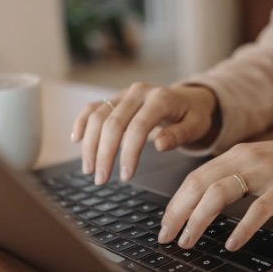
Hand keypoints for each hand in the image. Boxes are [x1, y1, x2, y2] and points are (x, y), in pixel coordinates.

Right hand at [71, 82, 219, 184]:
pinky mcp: (116, 98)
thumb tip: (160, 144)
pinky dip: (82, 122)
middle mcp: (139, 92)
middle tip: (101, 179)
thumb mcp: (196, 126)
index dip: (129, 153)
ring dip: (90, 144)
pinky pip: (93, 107)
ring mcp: (124, 94)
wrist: (189, 99)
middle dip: (104, 154)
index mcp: (160, 98)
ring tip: (89, 169)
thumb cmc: (193, 115)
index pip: (138, 128)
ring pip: (98, 116)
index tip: (126, 176)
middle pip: (113, 123)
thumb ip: (179, 135)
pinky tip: (76, 139)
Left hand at [158, 131, 272, 250]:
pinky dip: (242, 228)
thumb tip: (200, 207)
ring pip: (220, 193)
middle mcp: (246, 159)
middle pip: (200, 184)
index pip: (194, 178)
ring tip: (189, 242)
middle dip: (178, 213)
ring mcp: (267, 172)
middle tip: (166, 238)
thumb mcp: (257, 165)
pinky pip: (260, 208)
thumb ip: (232, 178)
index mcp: (235, 155)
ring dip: (199, 220)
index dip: (175, 203)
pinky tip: (232, 243)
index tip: (164, 225)